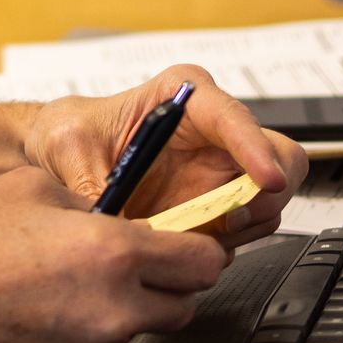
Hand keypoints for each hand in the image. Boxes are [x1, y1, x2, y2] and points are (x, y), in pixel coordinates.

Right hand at [0, 167, 229, 342]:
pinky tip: (38, 320)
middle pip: (183, 307)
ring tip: (57, 291)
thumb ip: (93, 204)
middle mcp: (113, 312)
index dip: (199, 250)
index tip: (188, 247)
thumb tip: (120, 216)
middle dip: (164, 285)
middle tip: (124, 266)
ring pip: (136, 336)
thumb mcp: (33, 188)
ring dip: (117, 316)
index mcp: (113, 254)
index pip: (205, 262)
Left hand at [21, 66, 306, 248]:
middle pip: (279, 158)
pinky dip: (226, 244)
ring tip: (194, 237)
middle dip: (266, 195)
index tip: (265, 179)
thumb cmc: (73, 133)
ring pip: (270, 200)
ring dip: (243, 227)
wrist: (63, 156)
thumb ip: (91, 181)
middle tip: (233, 221)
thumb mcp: (69, 147)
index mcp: (185, 96)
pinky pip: (246, 230)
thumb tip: (108, 222)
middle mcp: (215, 132)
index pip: (233, 116)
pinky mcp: (217, 207)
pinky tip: (190, 245)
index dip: (256, 148)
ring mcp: (221, 172)